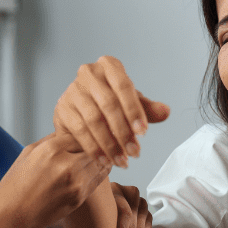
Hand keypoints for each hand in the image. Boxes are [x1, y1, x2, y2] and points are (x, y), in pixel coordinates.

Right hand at [0, 131, 111, 227]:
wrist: (12, 216)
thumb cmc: (16, 184)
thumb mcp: (28, 153)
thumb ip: (50, 140)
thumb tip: (67, 130)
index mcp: (51, 149)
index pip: (79, 133)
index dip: (81, 134)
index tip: (81, 136)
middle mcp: (66, 164)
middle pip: (93, 146)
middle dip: (93, 145)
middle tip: (95, 145)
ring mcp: (75, 182)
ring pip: (100, 162)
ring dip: (99, 158)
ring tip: (98, 156)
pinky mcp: (80, 197)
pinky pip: (98, 179)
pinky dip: (99, 172)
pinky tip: (96, 169)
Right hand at [53, 56, 169, 167]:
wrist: (81, 111)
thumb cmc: (109, 102)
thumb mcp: (130, 102)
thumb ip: (148, 108)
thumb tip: (165, 112)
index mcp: (109, 66)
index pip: (123, 86)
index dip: (134, 110)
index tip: (143, 133)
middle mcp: (88, 73)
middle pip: (108, 105)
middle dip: (123, 132)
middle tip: (135, 152)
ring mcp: (72, 90)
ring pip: (94, 120)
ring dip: (110, 144)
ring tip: (122, 161)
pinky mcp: (62, 109)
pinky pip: (80, 131)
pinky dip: (94, 148)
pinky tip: (105, 160)